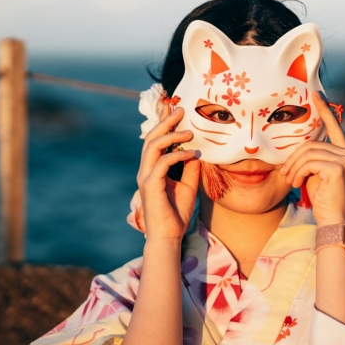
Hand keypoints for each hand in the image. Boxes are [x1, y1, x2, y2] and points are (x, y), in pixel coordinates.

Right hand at [136, 105, 200, 243]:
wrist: (169, 236)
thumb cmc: (176, 212)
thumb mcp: (188, 185)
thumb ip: (190, 168)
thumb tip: (197, 152)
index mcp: (153, 168)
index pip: (156, 141)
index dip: (163, 124)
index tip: (174, 109)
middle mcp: (146, 170)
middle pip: (151, 139)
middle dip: (165, 122)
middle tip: (181, 109)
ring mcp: (146, 178)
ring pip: (152, 147)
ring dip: (171, 136)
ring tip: (189, 132)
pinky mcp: (150, 186)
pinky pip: (162, 164)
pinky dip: (177, 156)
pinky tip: (192, 154)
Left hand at [280, 91, 344, 226]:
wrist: (331, 219)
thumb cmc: (320, 197)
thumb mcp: (314, 172)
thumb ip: (311, 155)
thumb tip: (298, 142)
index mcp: (343, 151)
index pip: (333, 126)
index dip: (324, 110)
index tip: (315, 94)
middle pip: (311, 143)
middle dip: (294, 158)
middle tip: (286, 173)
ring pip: (308, 153)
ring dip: (294, 167)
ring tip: (291, 180)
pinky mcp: (339, 168)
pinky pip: (309, 162)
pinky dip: (299, 173)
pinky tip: (298, 184)